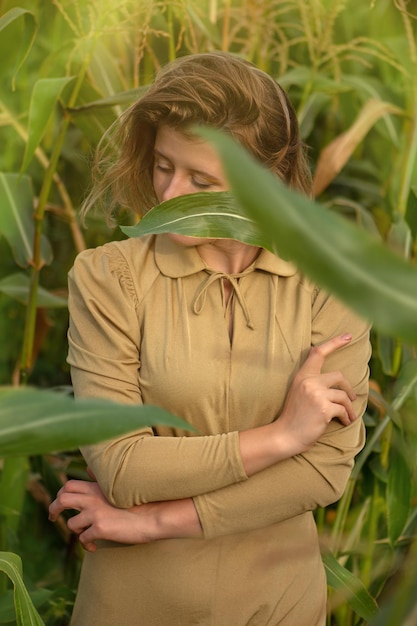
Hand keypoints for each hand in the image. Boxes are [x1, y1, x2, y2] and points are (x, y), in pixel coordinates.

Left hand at [48, 479, 157, 551]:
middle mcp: (93, 498)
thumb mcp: (119, 487)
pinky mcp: (100, 528)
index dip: (60, 494)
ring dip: (77, 531)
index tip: (59, 503)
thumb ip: (101, 480)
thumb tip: (88, 469)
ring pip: (72, 524)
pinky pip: (84, 540)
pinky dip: (87, 545)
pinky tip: (95, 547)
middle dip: (53, 509)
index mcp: (97, 488)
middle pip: (62, 500)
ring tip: (87, 535)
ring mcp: (95, 513)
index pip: (69, 486)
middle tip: (53, 517)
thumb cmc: (140, 502)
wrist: (152, 516)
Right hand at [277, 333, 356, 454]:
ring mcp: (316, 394)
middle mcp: (309, 381)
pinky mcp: (324, 408)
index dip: (335, 342)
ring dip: (349, 408)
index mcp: (302, 375)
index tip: (349, 336)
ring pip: (343, 395)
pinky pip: (343, 409)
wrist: (286, 435)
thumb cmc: (294, 415)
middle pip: (339, 376)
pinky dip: (346, 417)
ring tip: (348, 416)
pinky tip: (344, 422)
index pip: (318, 353)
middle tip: (352, 398)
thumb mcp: (299, 391)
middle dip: (348, 388)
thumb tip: (332, 375)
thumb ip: (312, 381)